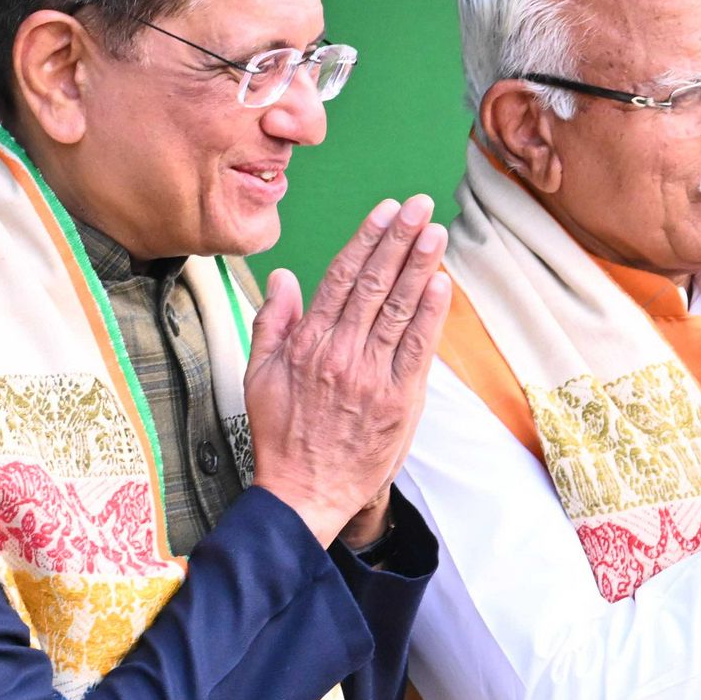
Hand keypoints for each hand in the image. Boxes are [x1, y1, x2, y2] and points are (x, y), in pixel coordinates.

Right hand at [245, 196, 452, 545]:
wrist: (305, 493)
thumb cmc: (282, 436)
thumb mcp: (259, 376)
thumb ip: (271, 322)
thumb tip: (283, 277)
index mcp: (308, 344)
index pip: (341, 278)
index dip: (366, 240)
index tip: (385, 211)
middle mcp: (341, 353)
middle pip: (374, 284)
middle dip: (399, 240)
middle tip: (420, 206)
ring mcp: (372, 376)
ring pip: (399, 309)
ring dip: (420, 266)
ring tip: (436, 231)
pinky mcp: (398, 401)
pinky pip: (417, 349)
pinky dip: (431, 315)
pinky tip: (441, 283)